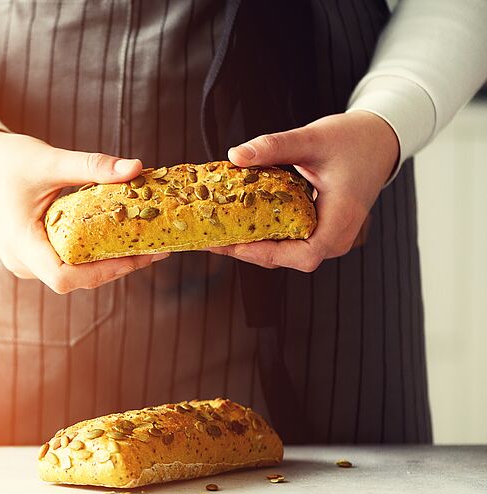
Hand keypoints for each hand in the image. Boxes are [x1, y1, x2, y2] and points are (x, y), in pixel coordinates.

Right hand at [0, 128, 169, 293]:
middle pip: (76, 279)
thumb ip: (91, 166)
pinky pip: (67, 263)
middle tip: (155, 248)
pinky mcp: (33, 256)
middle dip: (116, 266)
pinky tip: (118, 239)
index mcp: (20, 243)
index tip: (137, 254)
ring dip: (107, 262)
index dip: (104, 271)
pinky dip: (93, 254)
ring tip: (144, 244)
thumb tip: (137, 167)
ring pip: (73, 274)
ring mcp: (26, 263)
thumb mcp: (49, 160)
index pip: (64, 277)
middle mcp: (22, 262)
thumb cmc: (5, 160)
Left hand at [210, 110, 398, 271]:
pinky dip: (263, 236)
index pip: (306, 255)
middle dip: (249, 251)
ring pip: (285, 254)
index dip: (269, 253)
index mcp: (341, 219)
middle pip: (288, 259)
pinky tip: (236, 224)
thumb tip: (235, 155)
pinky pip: (288, 242)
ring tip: (216, 234)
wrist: (378, 141)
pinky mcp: (319, 232)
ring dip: (252, 245)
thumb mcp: (313, 138)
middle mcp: (336, 237)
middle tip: (211, 240)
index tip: (238, 244)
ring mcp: (328, 238)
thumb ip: (275, 146)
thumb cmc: (352, 139)